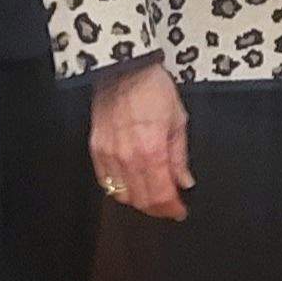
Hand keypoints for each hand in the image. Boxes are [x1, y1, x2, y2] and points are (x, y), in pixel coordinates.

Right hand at [89, 58, 193, 220]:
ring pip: (123, 195)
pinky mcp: (96, 149)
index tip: (180, 211)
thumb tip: (184, 181)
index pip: (161, 195)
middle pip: (142, 200)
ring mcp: (109, 155)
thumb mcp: (178, 120)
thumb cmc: (152, 89)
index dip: (172, 209)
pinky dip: (121, 189)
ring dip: (140, 202)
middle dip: (159, 209)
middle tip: (170, 207)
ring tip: (153, 197)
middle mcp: (127, 157)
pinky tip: (132, 185)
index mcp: (151, 150)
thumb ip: (179, 156)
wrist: (124, 69)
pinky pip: (106, 182)